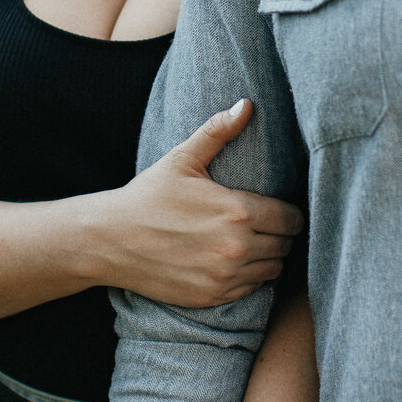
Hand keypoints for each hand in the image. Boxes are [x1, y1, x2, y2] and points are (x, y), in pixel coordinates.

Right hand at [97, 100, 302, 307]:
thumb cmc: (148, 196)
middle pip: (285, 246)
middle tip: (267, 225)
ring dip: (267, 257)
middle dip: (280, 234)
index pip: (291, 219)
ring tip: (253, 243)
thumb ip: (218, 131)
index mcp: (237, 212)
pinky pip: (251, 290)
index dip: (290, 213)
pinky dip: (249, 277)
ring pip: (272, 270)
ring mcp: (224, 277)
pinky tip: (233, 261)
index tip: (281, 210)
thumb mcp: (182, 159)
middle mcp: (236, 248)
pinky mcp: (212, 297)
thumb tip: (246, 104)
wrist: (109, 240)